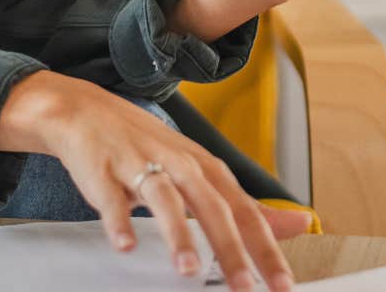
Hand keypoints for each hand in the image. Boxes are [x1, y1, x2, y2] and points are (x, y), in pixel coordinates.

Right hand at [0, 71, 307, 291]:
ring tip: (188, 270)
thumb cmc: (146, 146)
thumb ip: (245, 203)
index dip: (265, 247)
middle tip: (244, 287)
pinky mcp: (104, 172)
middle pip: (211, 207)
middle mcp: (178, 164)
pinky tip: (125, 244)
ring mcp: (140, 165)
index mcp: (205, 168)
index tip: (281, 283)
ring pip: (165, 200)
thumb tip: (299, 223)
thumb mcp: (201, 170)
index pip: (245, 210)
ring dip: (177, 235)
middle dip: (230, 249)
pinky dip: (119, 221)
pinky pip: (112, 198)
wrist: (85, 111)